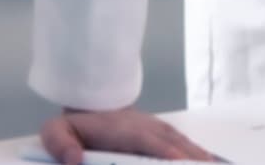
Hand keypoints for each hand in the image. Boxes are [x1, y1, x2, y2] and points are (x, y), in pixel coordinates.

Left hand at [40, 107, 215, 162]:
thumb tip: (74, 161)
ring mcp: (158, 129)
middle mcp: (146, 128)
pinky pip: (183, 143)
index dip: (164, 152)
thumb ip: (60, 144)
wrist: (96, 105)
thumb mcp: (56, 131)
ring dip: (197, 156)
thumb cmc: (78, 126)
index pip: (147, 142)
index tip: (177, 160)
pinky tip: (208, 161)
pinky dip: (197, 153)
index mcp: (123, 131)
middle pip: (172, 143)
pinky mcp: (163, 134)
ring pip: (182, 143)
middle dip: (189, 157)